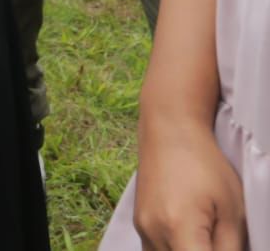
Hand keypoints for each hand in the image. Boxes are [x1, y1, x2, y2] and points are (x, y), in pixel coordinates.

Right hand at [133, 122, 245, 249]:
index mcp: (178, 227)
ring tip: (202, 238)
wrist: (170, 133)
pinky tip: (189, 239)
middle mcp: (153, 232)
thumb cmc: (205, 165)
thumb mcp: (232, 209)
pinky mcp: (139, 225)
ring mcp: (142, 229)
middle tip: (218, 240)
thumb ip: (231, 248)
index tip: (224, 246)